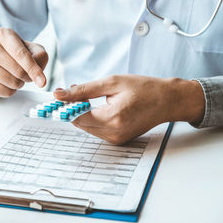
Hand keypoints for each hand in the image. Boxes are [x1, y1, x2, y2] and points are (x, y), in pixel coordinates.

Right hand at [0, 27, 47, 96]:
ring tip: (12, 74)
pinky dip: (11, 90)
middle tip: (25, 72)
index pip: (21, 55)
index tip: (42, 82)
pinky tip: (4, 81)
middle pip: (19, 72)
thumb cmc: (12, 53)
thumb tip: (40, 77)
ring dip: (19, 83)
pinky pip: (6, 92)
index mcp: (3, 35)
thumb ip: (40, 57)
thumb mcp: (29, 48)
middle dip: (28, 76)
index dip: (34, 69)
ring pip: (13, 83)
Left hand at [54, 75, 204, 143]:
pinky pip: (96, 130)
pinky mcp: (118, 140)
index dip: (64, 108)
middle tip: (72, 92)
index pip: (76, 117)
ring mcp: (116, 139)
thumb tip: (59, 95)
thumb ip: (83, 90)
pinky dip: (92, 118)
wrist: (168, 101)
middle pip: (79, 123)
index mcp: (112, 118)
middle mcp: (113, 133)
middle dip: (73, 108)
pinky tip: (99, 106)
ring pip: (86, 127)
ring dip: (82, 113)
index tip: (55, 99)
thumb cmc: (144, 88)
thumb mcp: (112, 82)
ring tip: (89, 96)